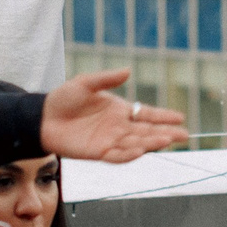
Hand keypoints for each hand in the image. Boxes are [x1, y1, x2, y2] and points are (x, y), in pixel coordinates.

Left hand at [42, 70, 188, 161]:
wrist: (42, 119)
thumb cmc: (63, 99)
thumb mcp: (85, 83)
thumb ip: (106, 79)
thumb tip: (128, 70)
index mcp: (119, 110)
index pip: (146, 113)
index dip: (163, 116)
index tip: (180, 117)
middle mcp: (118, 127)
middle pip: (147, 131)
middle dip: (166, 133)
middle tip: (184, 135)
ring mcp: (110, 141)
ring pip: (137, 143)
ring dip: (152, 143)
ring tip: (168, 140)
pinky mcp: (98, 152)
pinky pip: (118, 155)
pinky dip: (130, 154)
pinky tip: (142, 150)